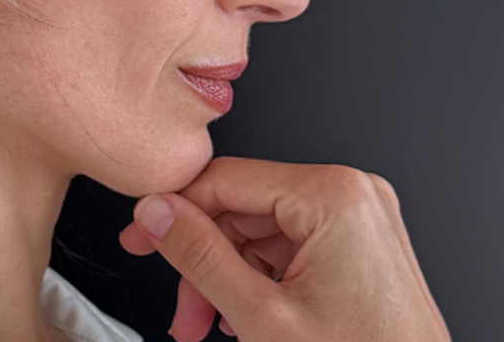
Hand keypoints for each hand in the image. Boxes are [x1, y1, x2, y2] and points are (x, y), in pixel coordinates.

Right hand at [119, 156, 450, 341]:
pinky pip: (291, 247)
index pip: (225, 179)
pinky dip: (262, 283)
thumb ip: (200, 256)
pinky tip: (245, 317)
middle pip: (243, 209)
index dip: (174, 210)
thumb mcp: (264, 318)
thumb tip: (156, 212)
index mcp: (333, 195)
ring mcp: (361, 219)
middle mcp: (352, 194)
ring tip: (211, 324)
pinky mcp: (362, 245)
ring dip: (229, 278)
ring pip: (262, 232)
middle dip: (206, 262)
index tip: (140, 235)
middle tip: (183, 309)